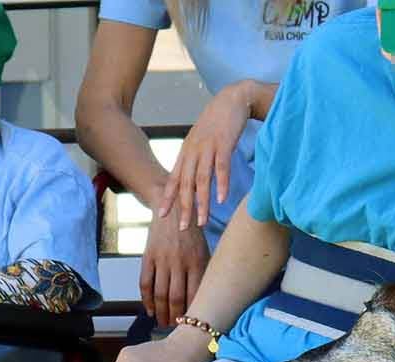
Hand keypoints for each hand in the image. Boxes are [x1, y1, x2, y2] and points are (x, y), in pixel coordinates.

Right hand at [139, 207, 210, 324]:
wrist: (173, 214)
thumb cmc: (193, 239)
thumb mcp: (205, 255)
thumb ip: (203, 276)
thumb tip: (202, 303)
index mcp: (196, 263)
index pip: (193, 295)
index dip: (190, 312)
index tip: (192, 325)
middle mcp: (179, 263)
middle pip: (174, 297)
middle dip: (174, 317)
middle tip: (175, 329)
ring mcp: (162, 260)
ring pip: (159, 293)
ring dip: (160, 311)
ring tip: (163, 323)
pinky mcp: (148, 257)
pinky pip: (145, 282)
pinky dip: (146, 299)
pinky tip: (149, 310)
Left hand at [158, 81, 253, 231]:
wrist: (232, 100)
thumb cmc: (219, 123)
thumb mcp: (203, 141)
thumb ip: (198, 158)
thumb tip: (196, 178)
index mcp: (187, 152)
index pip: (175, 179)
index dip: (168, 198)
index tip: (162, 215)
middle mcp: (193, 151)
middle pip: (185, 184)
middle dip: (183, 207)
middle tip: (181, 227)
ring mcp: (207, 148)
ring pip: (201, 180)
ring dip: (201, 202)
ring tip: (202, 221)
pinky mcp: (224, 144)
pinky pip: (221, 168)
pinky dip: (221, 184)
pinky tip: (221, 200)